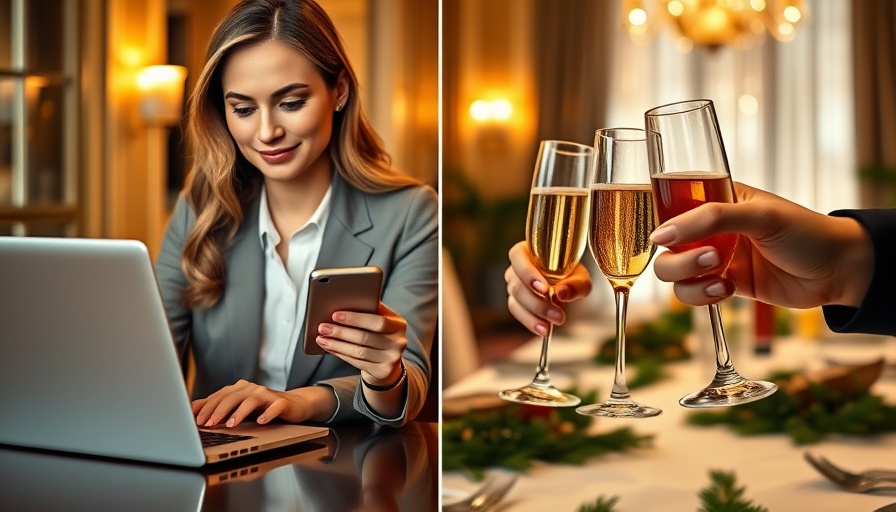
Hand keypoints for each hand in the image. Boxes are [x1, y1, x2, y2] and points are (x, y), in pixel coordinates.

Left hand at [192, 380, 333, 426]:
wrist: (294, 404)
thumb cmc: (264, 407)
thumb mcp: (239, 406)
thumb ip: (219, 406)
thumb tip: (193, 410)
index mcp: (240, 388)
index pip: (219, 396)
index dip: (207, 407)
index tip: (196, 420)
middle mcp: (252, 388)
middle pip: (232, 397)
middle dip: (218, 410)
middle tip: (209, 424)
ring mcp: (267, 394)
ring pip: (250, 401)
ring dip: (239, 413)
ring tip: (230, 424)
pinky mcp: (282, 402)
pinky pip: (273, 407)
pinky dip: (267, 414)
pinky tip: (261, 422)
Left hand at [315, 302, 406, 386]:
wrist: (389, 359)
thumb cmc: (380, 333)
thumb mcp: (382, 319)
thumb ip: (370, 310)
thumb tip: (344, 301)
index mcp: (398, 324)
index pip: (378, 321)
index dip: (356, 318)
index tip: (335, 315)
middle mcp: (398, 342)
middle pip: (365, 337)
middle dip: (341, 332)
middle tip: (323, 327)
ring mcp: (391, 359)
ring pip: (359, 352)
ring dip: (337, 345)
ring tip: (322, 339)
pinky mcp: (382, 371)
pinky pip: (357, 362)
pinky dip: (341, 354)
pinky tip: (330, 348)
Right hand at [505, 241, 591, 334]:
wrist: (568, 288)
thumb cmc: (572, 277)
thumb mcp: (580, 279)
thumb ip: (575, 284)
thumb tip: (562, 293)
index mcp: (527, 252)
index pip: (518, 257)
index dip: (527, 273)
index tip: (544, 289)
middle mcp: (516, 269)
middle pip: (517, 284)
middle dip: (537, 302)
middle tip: (557, 315)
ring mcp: (514, 286)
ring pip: (515, 301)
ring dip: (534, 315)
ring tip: (551, 326)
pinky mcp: (516, 303)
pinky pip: (518, 313)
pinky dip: (530, 322)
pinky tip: (543, 330)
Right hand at [650, 182, 872, 308]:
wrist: (839, 271)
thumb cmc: (805, 232)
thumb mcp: (759, 215)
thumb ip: (709, 219)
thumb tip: (660, 235)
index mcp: (717, 198)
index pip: (672, 204)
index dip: (663, 221)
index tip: (666, 237)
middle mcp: (710, 228)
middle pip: (666, 244)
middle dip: (679, 257)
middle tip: (711, 258)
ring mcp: (715, 257)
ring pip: (673, 271)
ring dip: (689, 278)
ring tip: (720, 277)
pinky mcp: (723, 284)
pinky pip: (692, 293)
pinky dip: (701, 295)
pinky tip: (725, 290)